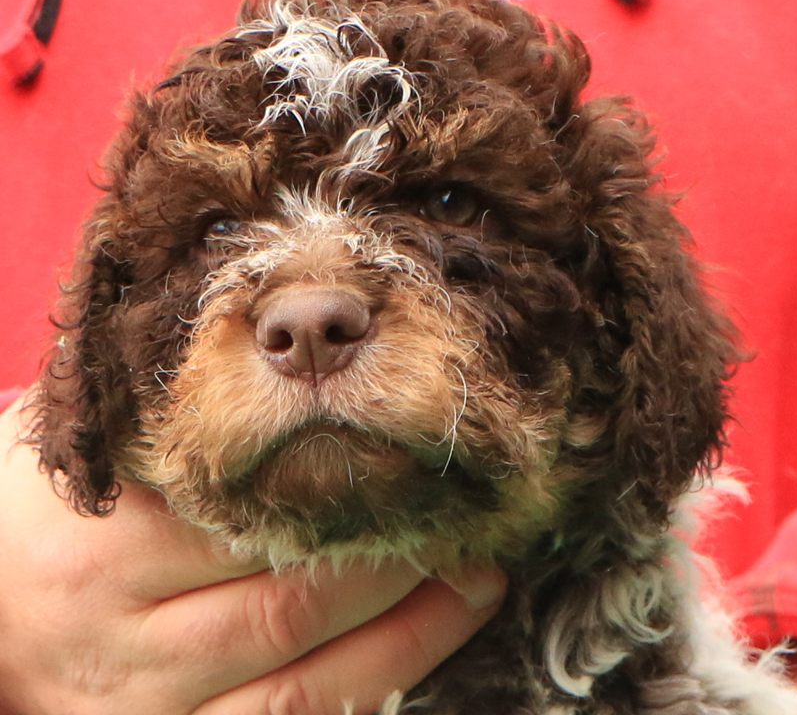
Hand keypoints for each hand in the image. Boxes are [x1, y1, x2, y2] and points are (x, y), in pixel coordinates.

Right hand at [0, 394, 505, 714]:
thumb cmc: (43, 501)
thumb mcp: (93, 448)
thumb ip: (177, 430)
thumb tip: (306, 398)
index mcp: (103, 547)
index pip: (258, 525)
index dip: (355, 504)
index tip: (420, 475)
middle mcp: (118, 641)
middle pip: (288, 610)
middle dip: (396, 571)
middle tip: (465, 530)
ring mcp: (134, 713)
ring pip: (295, 692)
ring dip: (402, 642)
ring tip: (470, 588)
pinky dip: (353, 700)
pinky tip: (409, 654)